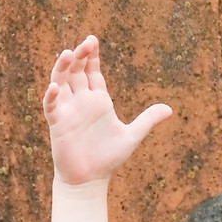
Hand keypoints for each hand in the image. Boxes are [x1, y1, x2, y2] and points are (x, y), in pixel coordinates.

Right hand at [43, 35, 171, 184]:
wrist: (90, 181)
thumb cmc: (108, 159)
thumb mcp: (131, 136)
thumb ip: (147, 120)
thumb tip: (170, 109)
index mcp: (98, 101)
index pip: (92, 72)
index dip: (91, 56)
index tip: (93, 40)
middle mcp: (81, 101)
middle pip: (77, 71)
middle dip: (80, 56)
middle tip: (87, 42)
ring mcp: (68, 111)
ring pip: (61, 82)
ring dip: (62, 68)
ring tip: (67, 54)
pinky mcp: (57, 124)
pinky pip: (51, 106)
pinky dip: (51, 96)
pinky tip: (55, 87)